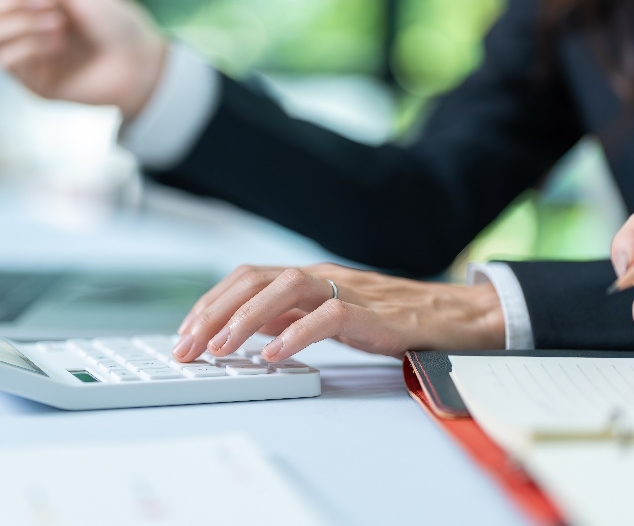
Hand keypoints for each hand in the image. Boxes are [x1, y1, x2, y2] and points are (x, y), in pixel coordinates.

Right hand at [0, 0, 167, 117]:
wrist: (142, 61)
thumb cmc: (116, 23)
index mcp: (30, 4)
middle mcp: (22, 30)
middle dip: (6, 0)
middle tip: (48, 0)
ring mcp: (25, 58)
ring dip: (16, 21)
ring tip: (58, 21)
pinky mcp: (34, 83)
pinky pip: (3, 61)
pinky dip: (29, 45)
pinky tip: (60, 43)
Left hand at [172, 263, 505, 363]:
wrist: (449, 318)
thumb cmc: (388, 319)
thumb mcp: (326, 315)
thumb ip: (288, 317)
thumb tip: (244, 328)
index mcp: (307, 278)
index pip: (246, 278)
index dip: (211, 303)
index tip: (185, 332)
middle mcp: (321, 277)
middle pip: (255, 280)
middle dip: (214, 313)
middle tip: (188, 347)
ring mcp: (346, 292)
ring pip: (286, 288)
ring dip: (246, 318)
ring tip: (221, 349)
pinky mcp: (371, 314)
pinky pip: (328, 317)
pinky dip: (296, 334)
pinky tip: (274, 356)